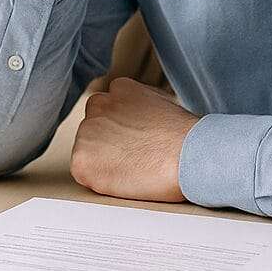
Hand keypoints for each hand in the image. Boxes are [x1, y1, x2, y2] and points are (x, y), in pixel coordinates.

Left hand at [71, 78, 198, 202]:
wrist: (189, 154)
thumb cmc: (187, 137)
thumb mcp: (163, 105)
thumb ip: (141, 108)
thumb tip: (137, 121)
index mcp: (119, 89)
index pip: (108, 111)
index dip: (121, 133)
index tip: (135, 144)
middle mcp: (98, 105)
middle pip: (94, 130)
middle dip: (108, 146)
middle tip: (134, 160)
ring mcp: (87, 132)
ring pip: (88, 151)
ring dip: (104, 163)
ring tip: (134, 170)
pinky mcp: (82, 160)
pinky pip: (85, 174)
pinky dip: (101, 181)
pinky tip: (125, 180)